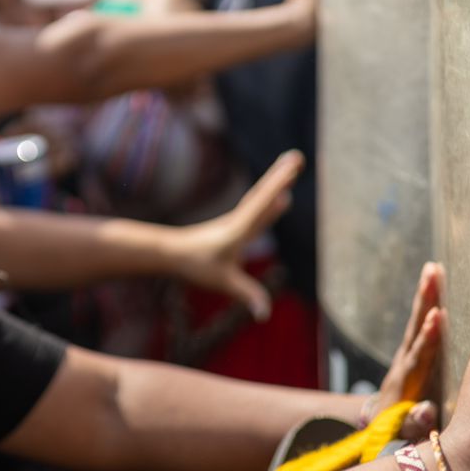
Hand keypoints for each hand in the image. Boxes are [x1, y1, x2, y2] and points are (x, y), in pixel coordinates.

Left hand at [167, 150, 301, 320]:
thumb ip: (247, 294)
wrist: (172, 254)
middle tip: (297, 156)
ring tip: (292, 166)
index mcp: (238, 230)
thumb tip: (265, 314)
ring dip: (276, 182)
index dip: (277, 185)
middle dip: (280, 175)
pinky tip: (280, 198)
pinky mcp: (235, 226)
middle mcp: (239, 220)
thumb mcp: (223, 282)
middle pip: (263, 194)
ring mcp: (237, 221)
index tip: (292, 168)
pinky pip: (257, 207)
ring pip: (260, 197)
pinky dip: (270, 199)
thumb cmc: (196, 266)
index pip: (261, 204)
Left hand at [368, 264, 444, 439]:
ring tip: (433, 268)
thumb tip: (427, 411)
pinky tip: (435, 277)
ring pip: (417, 322)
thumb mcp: (406, 435)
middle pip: (415, 331)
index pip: (418, 357)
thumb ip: (414, 423)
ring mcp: (408, 355)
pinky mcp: (413, 350)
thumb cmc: (401, 434)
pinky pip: (421, 322)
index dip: (427, 338)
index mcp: (407, 385)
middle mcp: (405, 364)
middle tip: (432, 276)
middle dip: (424, 304)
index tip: (436, 316)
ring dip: (425, 295)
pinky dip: (428, 300)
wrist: (383, 425)